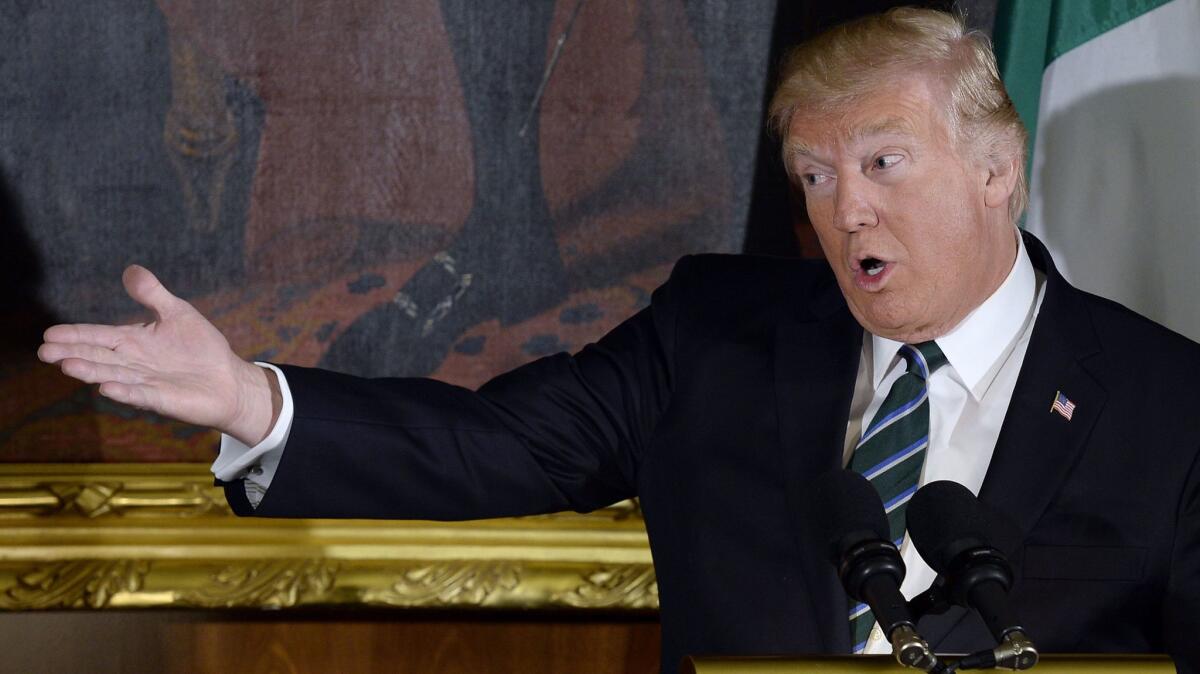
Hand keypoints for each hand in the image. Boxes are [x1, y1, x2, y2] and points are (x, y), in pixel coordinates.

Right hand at [38, 265, 279, 445]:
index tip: (49, 333)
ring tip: (68, 366)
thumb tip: (131, 269)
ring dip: (91, 372)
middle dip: (72, 353)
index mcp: (134, 341)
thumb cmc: (201, 347)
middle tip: (44, 352)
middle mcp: (133, 363)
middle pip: (98, 357)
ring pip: (113, 375)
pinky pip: (141, 395)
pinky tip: (106, 389)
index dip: (75, 335)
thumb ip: (153, 294)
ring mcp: (146, 382)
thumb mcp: (177, 313)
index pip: (99, 336)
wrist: (229, 379)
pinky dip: (125, 392)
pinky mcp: (163, 399)